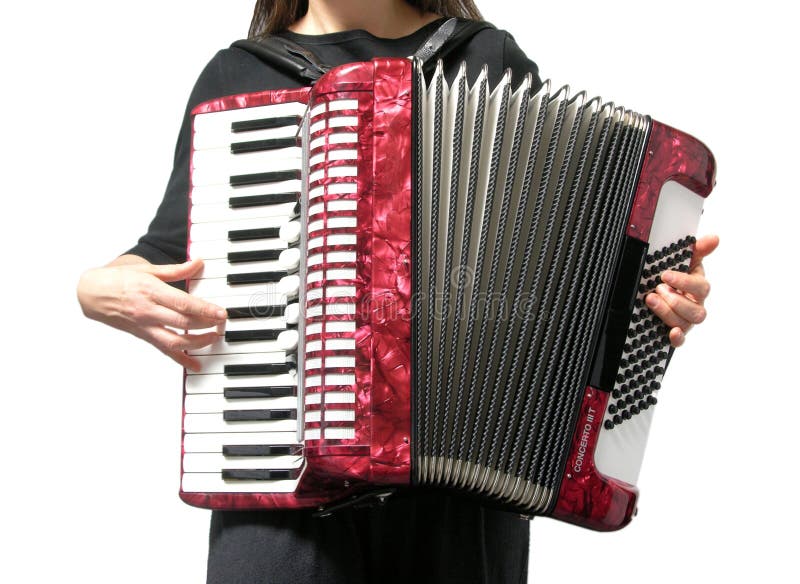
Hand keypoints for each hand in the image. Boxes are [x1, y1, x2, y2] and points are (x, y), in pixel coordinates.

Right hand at [77, 258, 225, 369]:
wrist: (92, 293)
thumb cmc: (119, 279)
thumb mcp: (148, 269)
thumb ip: (176, 270)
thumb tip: (198, 263)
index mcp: (151, 291)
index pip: (182, 303)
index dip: (204, 309)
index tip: (221, 313)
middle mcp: (148, 311)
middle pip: (182, 323)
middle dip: (206, 325)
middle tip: (222, 323)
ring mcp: (145, 326)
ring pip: (174, 341)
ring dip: (197, 343)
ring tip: (213, 338)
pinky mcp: (143, 336)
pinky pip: (163, 350)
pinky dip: (180, 359)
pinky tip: (194, 364)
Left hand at [645, 234, 718, 347]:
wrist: (658, 291)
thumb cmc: (675, 278)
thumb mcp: (685, 261)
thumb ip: (698, 250)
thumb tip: (714, 238)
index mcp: (698, 288)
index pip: (701, 287)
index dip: (684, 282)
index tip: (665, 275)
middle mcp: (695, 306)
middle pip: (695, 310)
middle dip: (675, 300)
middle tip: (657, 289)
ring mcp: (686, 321)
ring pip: (685, 323)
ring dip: (667, 312)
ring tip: (651, 300)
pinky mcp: (676, 332)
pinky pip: (681, 340)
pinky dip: (677, 338)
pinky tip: (671, 333)